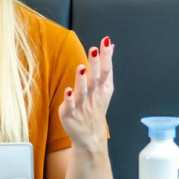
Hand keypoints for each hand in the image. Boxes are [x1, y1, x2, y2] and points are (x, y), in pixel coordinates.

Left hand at [59, 36, 113, 154]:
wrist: (90, 137)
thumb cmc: (96, 107)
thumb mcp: (105, 86)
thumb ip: (106, 65)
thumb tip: (111, 45)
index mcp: (102, 88)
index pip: (106, 70)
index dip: (106, 56)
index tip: (105, 42)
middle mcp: (93, 95)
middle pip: (95, 79)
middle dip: (95, 65)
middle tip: (94, 51)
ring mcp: (82, 105)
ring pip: (82, 91)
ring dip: (82, 80)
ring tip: (82, 68)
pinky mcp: (70, 113)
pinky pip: (69, 105)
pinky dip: (69, 98)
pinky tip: (67, 90)